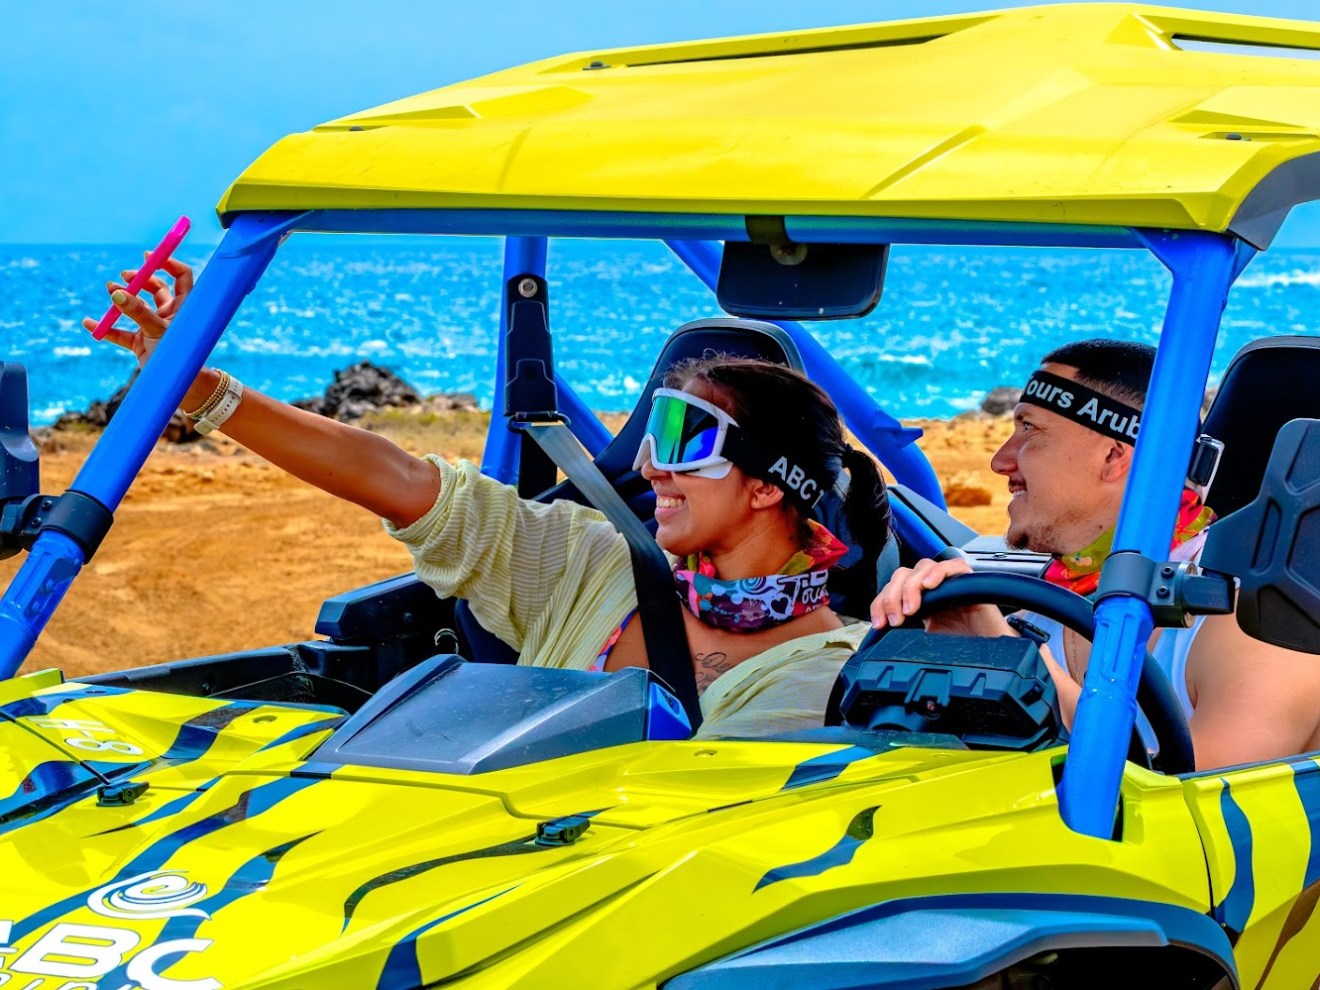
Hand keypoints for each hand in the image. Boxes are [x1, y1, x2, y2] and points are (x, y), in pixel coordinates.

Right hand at [81, 255, 193, 367]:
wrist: (178, 386)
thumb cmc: (178, 356)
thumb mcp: (158, 331)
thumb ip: (138, 312)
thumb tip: (116, 293)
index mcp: (184, 307)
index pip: (181, 276)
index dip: (168, 264)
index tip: (149, 256)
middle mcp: (170, 314)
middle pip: (155, 288)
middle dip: (139, 279)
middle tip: (124, 277)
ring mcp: (155, 328)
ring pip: (136, 308)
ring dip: (121, 300)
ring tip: (109, 292)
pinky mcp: (141, 343)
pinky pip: (121, 333)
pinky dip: (106, 328)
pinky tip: (89, 324)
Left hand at [869, 556, 1013, 636]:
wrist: (990, 652)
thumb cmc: (962, 646)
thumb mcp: (925, 640)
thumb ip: (905, 633)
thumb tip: (880, 637)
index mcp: (918, 598)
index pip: (891, 589)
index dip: (881, 603)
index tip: (879, 624)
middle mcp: (932, 587)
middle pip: (903, 575)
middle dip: (892, 596)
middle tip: (896, 619)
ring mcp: (949, 582)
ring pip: (922, 567)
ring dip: (911, 586)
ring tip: (911, 609)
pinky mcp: (969, 581)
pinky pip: (953, 566)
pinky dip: (939, 572)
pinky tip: (931, 586)